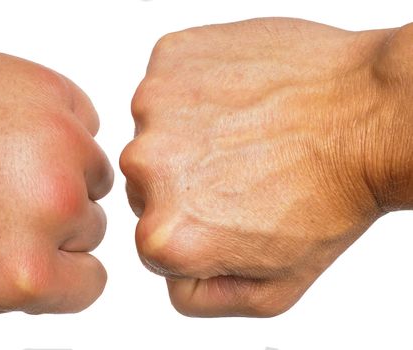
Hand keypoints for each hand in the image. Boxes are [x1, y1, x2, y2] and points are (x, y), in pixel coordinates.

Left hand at [0, 44, 112, 325]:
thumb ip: (9, 302)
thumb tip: (51, 279)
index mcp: (25, 269)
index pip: (90, 283)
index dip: (63, 272)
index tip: (40, 251)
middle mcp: (52, 204)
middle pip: (92, 224)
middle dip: (55, 221)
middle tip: (2, 200)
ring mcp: (56, 139)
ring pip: (93, 171)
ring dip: (61, 171)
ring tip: (4, 160)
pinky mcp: (49, 89)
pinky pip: (82, 119)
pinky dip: (58, 126)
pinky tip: (11, 128)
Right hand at [121, 18, 408, 316]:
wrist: (370, 115)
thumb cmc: (332, 197)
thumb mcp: (274, 290)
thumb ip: (201, 298)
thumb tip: (168, 275)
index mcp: (165, 233)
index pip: (152, 243)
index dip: (196, 232)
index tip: (233, 213)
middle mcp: (146, 166)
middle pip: (147, 185)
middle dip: (186, 183)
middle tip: (243, 171)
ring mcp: (156, 104)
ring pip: (157, 132)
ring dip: (191, 134)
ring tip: (246, 132)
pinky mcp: (171, 56)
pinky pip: (169, 82)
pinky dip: (196, 91)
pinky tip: (240, 100)